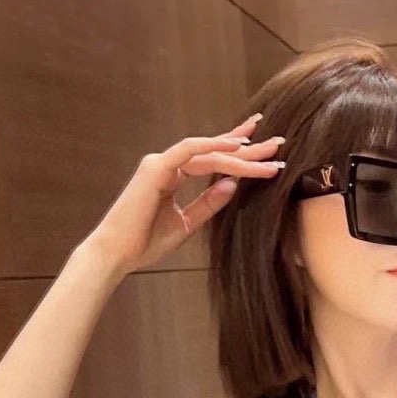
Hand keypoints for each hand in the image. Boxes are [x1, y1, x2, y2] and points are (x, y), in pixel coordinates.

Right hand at [83, 115, 285, 274]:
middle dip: (248, 148)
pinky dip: (212, 146)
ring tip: (267, 152)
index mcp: (174, 175)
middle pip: (215, 152)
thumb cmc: (146, 242)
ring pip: (208, 152)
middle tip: (278, 144)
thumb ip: (208, 203)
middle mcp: (168, 163)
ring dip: (239, 152)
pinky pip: (189, 151)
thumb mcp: (187, 223)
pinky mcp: (156, 168)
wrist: (118, 254)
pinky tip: (236, 146)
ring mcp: (161, 163)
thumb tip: (233, 185)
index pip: (213, 159)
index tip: (266, 153)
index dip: (239, 154)